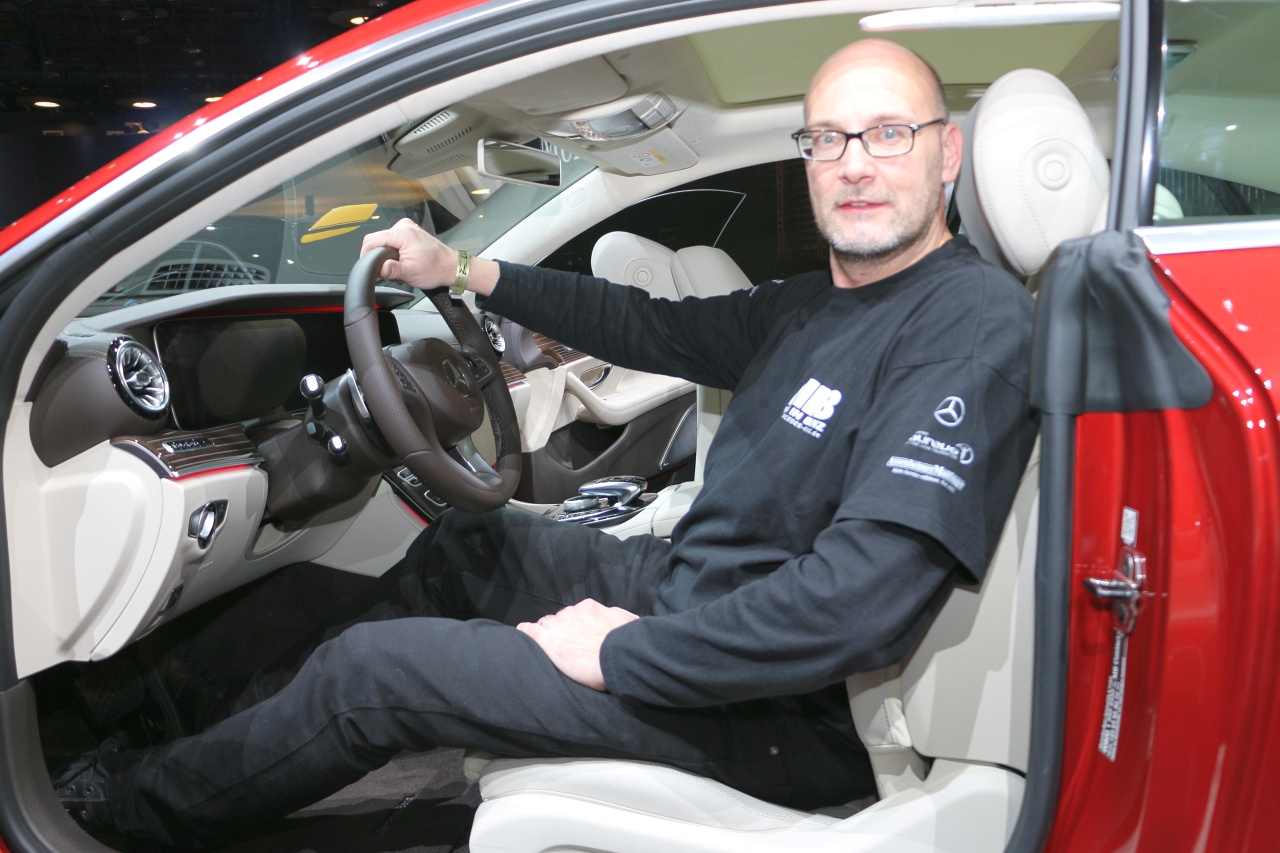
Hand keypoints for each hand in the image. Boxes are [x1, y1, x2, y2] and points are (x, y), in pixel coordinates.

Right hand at [360, 218, 499, 296]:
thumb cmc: (436, 269)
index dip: (366, 254)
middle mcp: (404, 226)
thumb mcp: (411, 273)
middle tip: (390, 271)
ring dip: (388, 257)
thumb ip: (391, 270)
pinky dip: (394, 253)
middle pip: (378, 241)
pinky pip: (393, 242)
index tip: (367, 265)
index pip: (372, 239)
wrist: (451, 267)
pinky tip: (403, 262)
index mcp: (402, 233)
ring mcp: (407, 228)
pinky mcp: (409, 233)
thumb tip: (378, 268)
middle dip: (380, 257)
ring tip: (400, 268)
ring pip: (385, 242)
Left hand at [517, 599, 638, 690]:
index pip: (575, 614)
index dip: (575, 625)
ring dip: (548, 634)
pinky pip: (530, 631)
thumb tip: (615, 616)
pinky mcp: (547, 640)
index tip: (578, 635)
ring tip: (551, 647)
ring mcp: (558, 625)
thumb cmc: (625, 640)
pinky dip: (526, 631)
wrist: (615, 656)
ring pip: (546, 625)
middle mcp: (571, 612)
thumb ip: (616, 615)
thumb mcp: (627, 620)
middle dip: (561, 629)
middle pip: (559, 619)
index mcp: (588, 607)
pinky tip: (523, 634)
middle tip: (567, 645)